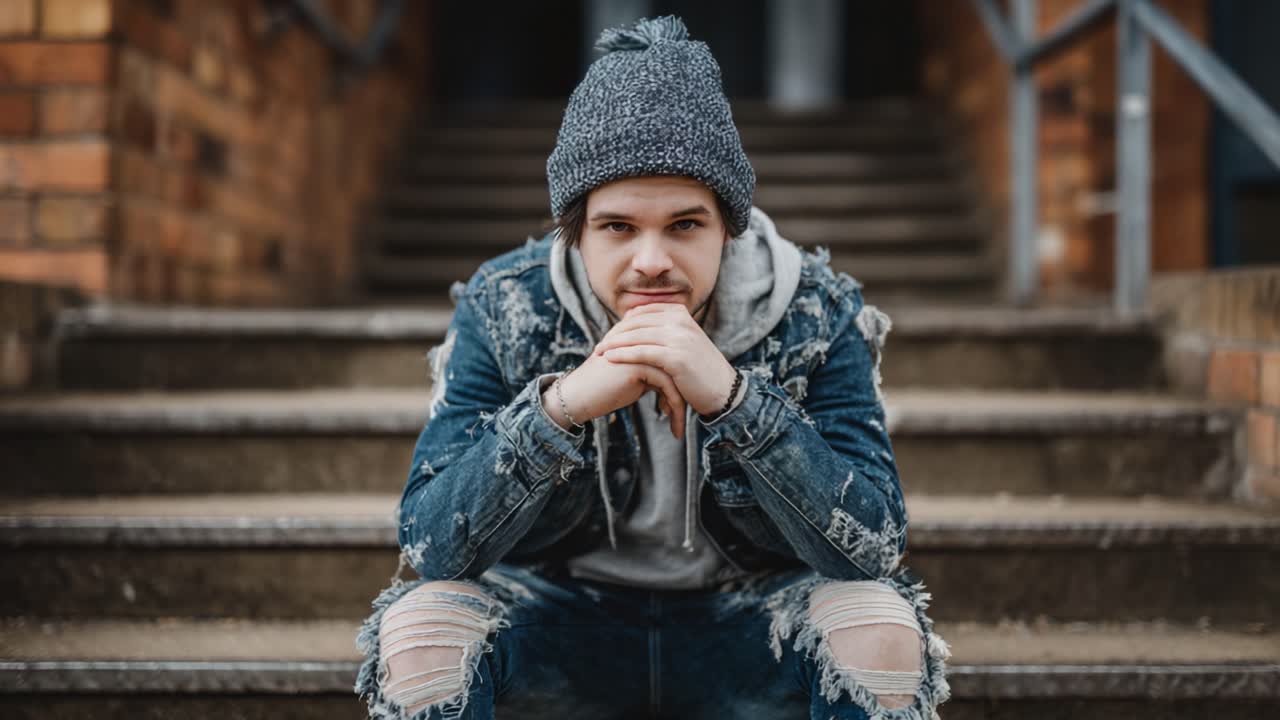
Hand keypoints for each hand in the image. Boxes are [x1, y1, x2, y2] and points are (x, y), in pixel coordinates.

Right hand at [541, 342, 687, 438]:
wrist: (578, 396)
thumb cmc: (604, 390)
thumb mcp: (635, 378)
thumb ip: (654, 372)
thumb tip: (678, 383)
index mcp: (643, 340)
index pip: (675, 359)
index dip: (684, 384)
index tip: (689, 405)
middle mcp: (644, 341)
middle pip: (678, 368)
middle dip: (686, 395)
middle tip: (690, 418)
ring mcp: (642, 349)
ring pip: (676, 378)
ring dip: (681, 407)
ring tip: (680, 429)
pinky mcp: (639, 364)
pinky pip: (668, 387)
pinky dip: (674, 409)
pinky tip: (674, 429)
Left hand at [592, 303, 737, 416]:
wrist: (722, 389)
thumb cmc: (699, 369)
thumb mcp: (683, 341)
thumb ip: (662, 329)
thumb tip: (633, 319)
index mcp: (681, 313)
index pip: (643, 312)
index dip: (623, 323)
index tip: (608, 335)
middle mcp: (680, 321)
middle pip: (637, 323)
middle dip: (615, 333)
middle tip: (598, 345)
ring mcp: (679, 337)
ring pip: (636, 336)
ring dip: (613, 344)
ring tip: (598, 352)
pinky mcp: (675, 356)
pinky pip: (641, 353)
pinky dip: (622, 355)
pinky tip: (609, 359)